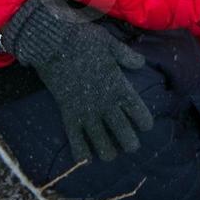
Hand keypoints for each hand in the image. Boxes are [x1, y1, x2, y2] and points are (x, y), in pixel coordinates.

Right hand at [1, 0, 154, 162]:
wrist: (54, 43)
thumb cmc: (83, 40)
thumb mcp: (110, 43)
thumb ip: (126, 56)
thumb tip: (141, 63)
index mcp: (119, 86)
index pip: (138, 112)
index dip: (144, 122)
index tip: (145, 126)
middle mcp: (106, 103)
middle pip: (123, 133)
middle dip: (129, 143)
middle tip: (131, 146)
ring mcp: (86, 110)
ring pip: (101, 142)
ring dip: (108, 152)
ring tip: (110, 154)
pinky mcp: (68, 113)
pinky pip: (75, 139)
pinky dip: (81, 152)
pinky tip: (86, 159)